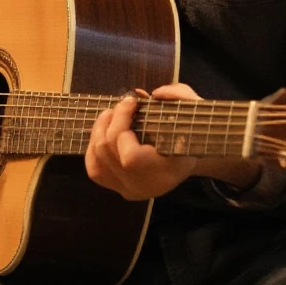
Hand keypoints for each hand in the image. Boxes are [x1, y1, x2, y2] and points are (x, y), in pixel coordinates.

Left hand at [84, 82, 199, 200]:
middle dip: (110, 121)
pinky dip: (93, 148)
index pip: (129, 157)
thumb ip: (177, 96)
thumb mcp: (192, 109)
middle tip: (122, 104)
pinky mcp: (119, 188)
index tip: (133, 102)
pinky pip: (95, 170)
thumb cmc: (191, 132)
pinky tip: (102, 132)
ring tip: (111, 114)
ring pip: (97, 159)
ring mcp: (129, 190)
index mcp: (164, 173)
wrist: (188, 158)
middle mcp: (143, 187)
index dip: (123, 122)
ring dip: (99, 130)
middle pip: (109, 153)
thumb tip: (149, 94)